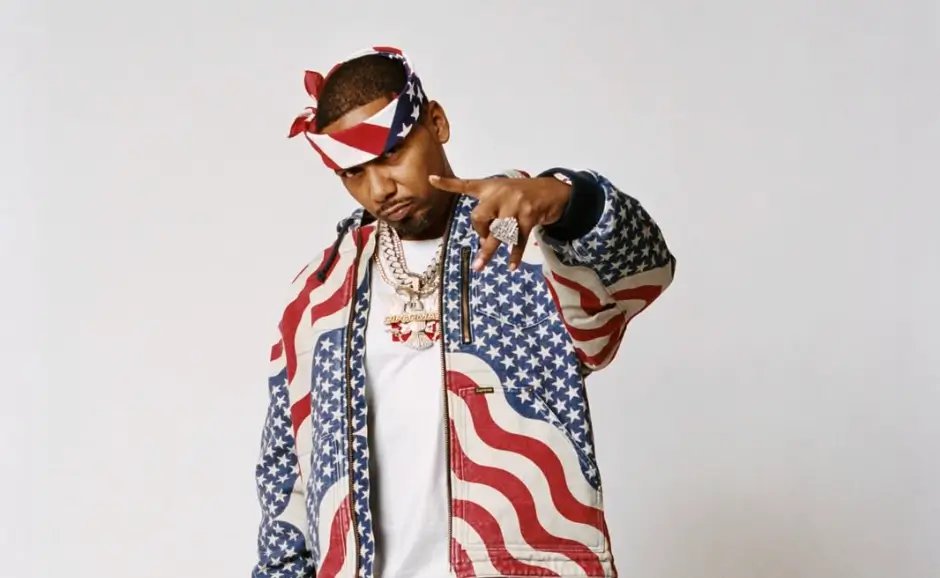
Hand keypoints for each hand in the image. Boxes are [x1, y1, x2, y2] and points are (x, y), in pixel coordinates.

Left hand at [429, 174, 571, 270]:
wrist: (552, 190)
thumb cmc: (523, 194)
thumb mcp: (503, 192)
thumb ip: (489, 210)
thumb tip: (484, 241)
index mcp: (490, 187)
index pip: (466, 184)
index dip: (448, 183)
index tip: (431, 179)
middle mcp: (500, 194)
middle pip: (479, 216)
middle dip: (479, 231)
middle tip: (484, 238)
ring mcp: (515, 205)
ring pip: (498, 232)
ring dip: (489, 250)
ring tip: (480, 266)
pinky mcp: (529, 216)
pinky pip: (519, 240)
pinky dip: (514, 255)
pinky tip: (511, 266)